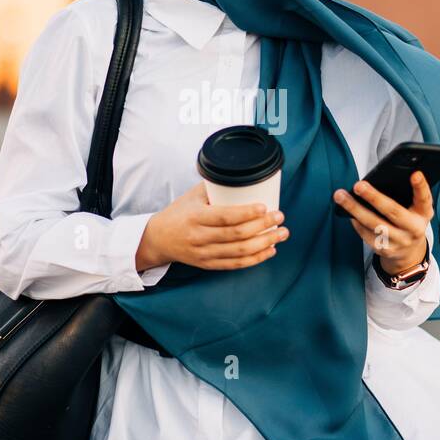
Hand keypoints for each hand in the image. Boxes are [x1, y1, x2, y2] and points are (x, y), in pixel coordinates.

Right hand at [136, 181, 288, 271]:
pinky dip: (255, 259)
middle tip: (280, 217)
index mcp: (195, 217)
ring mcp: (204, 254)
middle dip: (263, 226)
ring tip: (281, 234)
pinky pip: (236, 264)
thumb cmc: (178, 213)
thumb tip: (241, 175)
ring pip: (239, 252)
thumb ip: (214, 187)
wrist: (158, 239)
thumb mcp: (192, 196)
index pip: (225, 217)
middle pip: (236, 235)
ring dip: (265, 243)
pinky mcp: (208, 265)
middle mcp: (199, 237)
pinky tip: (270, 250)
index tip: (265, 207)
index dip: (247, 213)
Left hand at [332, 171, 432, 274]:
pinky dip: (356, 221)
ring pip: (374, 224)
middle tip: (358, 185)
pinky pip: (366, 234)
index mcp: (423, 214)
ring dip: (355, 209)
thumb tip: (380, 180)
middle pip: (392, 211)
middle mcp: (414, 229)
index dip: (420, 187)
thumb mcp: (416, 209)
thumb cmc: (409, 221)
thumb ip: (407, 196)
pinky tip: (348, 211)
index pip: (424, 199)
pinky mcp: (385, 250)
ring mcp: (399, 241)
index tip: (415, 174)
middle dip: (374, 197)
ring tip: (340, 196)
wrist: (409, 252)